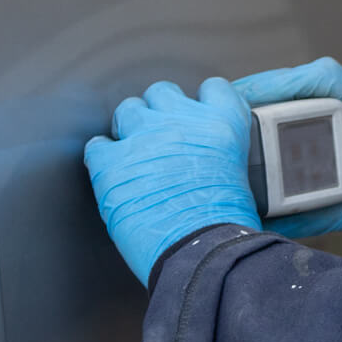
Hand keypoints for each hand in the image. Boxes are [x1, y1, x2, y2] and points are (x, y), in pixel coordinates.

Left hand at [85, 78, 260, 285]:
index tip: (198, 115)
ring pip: (128, 110)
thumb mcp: (243, 177)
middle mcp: (182, 120)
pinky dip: (103, 158)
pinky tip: (114, 173)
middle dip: (161, 113)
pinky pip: (97, 146)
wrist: (202, 253)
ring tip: (138, 157)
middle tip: (164, 139)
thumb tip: (215, 158)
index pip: (212, 88)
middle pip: (162, 93)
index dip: (202, 102)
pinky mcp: (111, 163)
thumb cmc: (227, 226)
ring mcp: (143, 137)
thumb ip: (225, 153)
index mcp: (222, 122)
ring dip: (132, 130)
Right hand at [232, 57, 341, 246]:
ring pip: (298, 86)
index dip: (275, 83)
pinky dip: (277, 106)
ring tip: (229, 116)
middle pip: (298, 79)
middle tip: (222, 110)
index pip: (319, 78)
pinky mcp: (339, 111)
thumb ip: (301, 216)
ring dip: (264, 97)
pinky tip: (252, 122)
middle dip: (258, 90)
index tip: (240, 98)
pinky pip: (303, 98)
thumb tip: (255, 219)